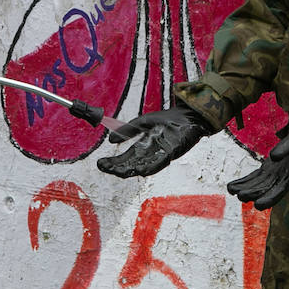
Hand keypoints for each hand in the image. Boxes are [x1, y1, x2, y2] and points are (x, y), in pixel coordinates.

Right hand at [96, 106, 210, 177]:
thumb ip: (127, 131)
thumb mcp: (143, 123)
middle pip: (132, 162)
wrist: (188, 116)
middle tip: (104, 168)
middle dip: (118, 166)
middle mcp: (151, 152)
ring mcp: (161, 152)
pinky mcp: (172, 150)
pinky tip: (141, 170)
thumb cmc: (167, 120)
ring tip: (118, 172)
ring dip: (130, 169)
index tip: (100, 164)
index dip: (114, 161)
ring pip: (143, 164)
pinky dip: (150, 166)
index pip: (126, 157)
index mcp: (143, 146)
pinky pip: (160, 161)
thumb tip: (110, 140)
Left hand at [226, 125, 288, 209]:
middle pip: (267, 189)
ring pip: (258, 184)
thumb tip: (273, 156)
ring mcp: (274, 174)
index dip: (269, 199)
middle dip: (253, 194)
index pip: (280, 190)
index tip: (258, 205)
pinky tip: (233, 186)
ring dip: (245, 188)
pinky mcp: (268, 169)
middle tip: (240, 196)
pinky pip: (255, 177)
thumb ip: (287, 146)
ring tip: (231, 190)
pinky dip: (244, 182)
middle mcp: (283, 177)